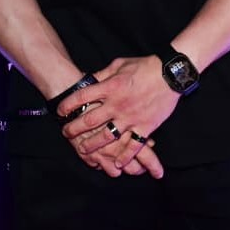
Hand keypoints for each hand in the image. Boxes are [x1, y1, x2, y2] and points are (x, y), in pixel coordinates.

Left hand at [58, 56, 179, 171]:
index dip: (67, 105)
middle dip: (74, 128)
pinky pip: (133, 146)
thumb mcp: (119, 64)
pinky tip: (117, 164)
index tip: (60, 111)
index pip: (82, 97)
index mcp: (110, 87)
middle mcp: (117, 104)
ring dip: (92, 145)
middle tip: (66, 133)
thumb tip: (88, 80)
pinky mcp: (145, 126)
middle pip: (90, 120)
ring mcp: (131, 118)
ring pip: (107, 136)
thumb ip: (103, 74)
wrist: (170, 73)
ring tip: (83, 150)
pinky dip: (125, 157)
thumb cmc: (144, 66)